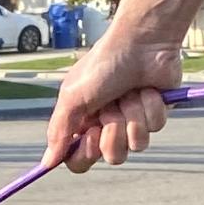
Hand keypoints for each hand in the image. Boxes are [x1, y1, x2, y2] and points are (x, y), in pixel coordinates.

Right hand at [42, 29, 183, 171]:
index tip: (90, 136)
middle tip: (111, 110)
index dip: (85, 154)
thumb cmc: (104, 64)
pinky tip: (147, 89)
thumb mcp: (73, 97)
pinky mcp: (156, 115)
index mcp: (84, 121)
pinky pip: (154, 128)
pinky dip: (150, 107)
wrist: (141, 41)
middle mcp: (108, 124)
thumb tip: (47, 163)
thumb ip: (59, 131)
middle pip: (112, 156)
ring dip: (132, 117)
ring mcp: (134, 121)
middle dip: (113, 132)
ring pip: (136, 145)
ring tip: (130, 93)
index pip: (79, 159)